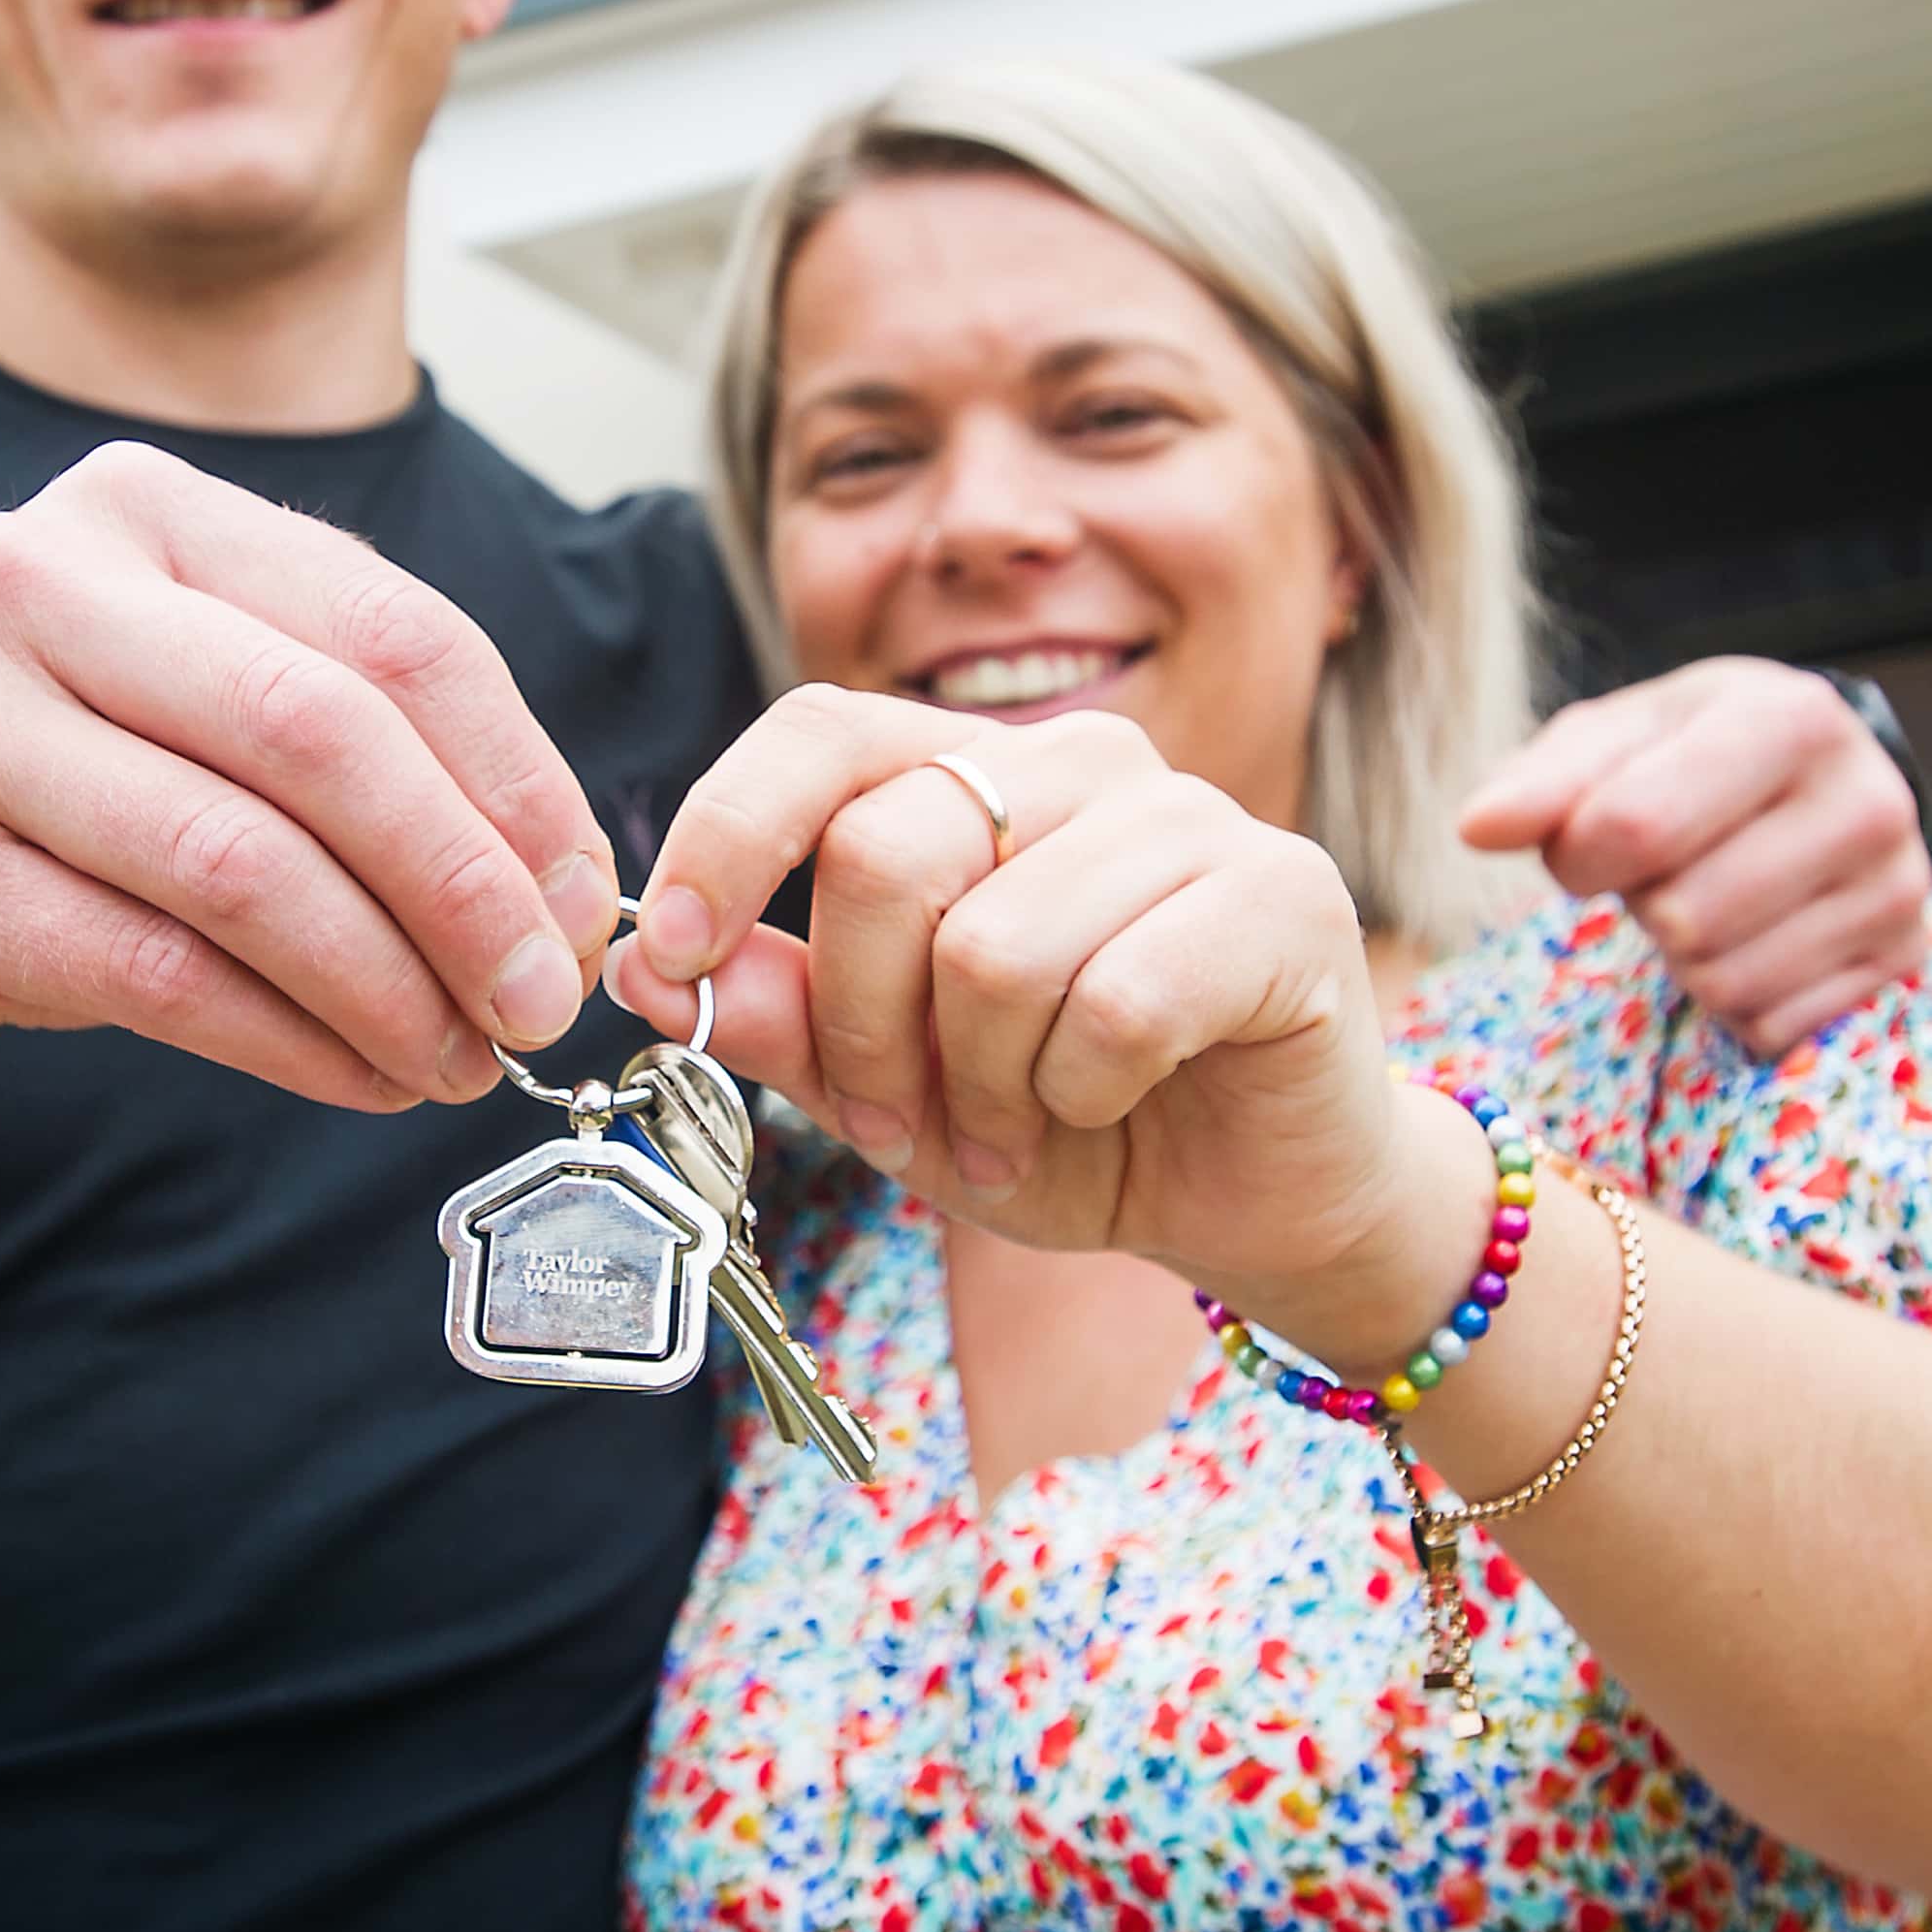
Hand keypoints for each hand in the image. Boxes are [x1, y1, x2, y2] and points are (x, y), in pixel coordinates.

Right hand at [0, 442, 619, 1111]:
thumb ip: (346, 746)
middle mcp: (32, 580)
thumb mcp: (178, 714)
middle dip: (464, 884)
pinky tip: (355, 1080)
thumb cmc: (28, 808)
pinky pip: (156, 972)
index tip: (579, 893)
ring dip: (385, 984)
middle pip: (326, 737)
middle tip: (537, 999)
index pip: (388, 629)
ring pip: (244, 865)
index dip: (514, 772)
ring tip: (455, 1060)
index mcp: (134, 510)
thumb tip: (560, 876)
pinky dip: (288, 1042)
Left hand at [612, 691, 1476, 1346]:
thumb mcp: (890, 1086)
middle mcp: (1081, 761)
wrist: (1254, 1199)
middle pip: (887, 854)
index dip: (729, 835)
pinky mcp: (1284, 895)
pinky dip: (1084, 1094)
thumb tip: (646, 962)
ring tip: (1021, 1132)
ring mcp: (1193, 814)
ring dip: (985, 1086)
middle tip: (901, 1125)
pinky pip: (1117, 1001)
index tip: (678, 959)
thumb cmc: (1069, 1122)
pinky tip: (1109, 1108)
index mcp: (976, 771)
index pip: (821, 732)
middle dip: (866, 1030)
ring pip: (996, 946)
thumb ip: (781, 1014)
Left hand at [1454, 657, 1931, 1051]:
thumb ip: (1538, 782)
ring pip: (1726, 981)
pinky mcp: (1903, 965)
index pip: (1637, 825)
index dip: (1577, 854)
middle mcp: (1869, 800)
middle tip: (1662, 870)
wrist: (1811, 780)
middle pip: (1683, 917)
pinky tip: (1752, 940)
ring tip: (1707, 897)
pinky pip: (1770, 1027)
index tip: (1582, 842)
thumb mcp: (1613, 740)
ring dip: (1683, 957)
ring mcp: (1901, 889)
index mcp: (1791, 718)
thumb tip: (1477, 828)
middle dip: (1642, 903)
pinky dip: (1734, 1000)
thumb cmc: (1687, 757)